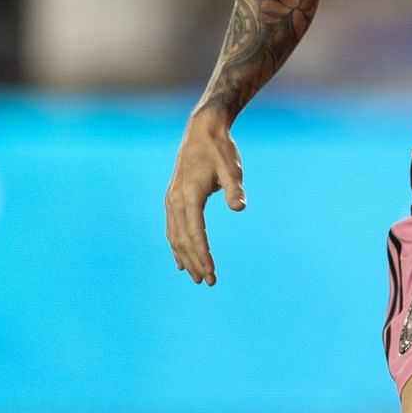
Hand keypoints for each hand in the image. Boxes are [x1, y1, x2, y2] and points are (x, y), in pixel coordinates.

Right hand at [165, 110, 245, 284]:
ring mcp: (172, 200)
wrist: (203, 130)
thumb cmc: (221, 150)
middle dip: (195, 262)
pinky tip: (181, 261)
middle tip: (208, 282)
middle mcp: (175, 201)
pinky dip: (176, 245)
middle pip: (183, 239)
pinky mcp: (174, 198)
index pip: (195, 233)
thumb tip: (239, 207)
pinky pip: (172, 228)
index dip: (203, 255)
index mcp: (189, 196)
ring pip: (175, 236)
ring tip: (197, 276)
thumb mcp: (232, 167)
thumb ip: (234, 188)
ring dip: (185, 257)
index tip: (211, 273)